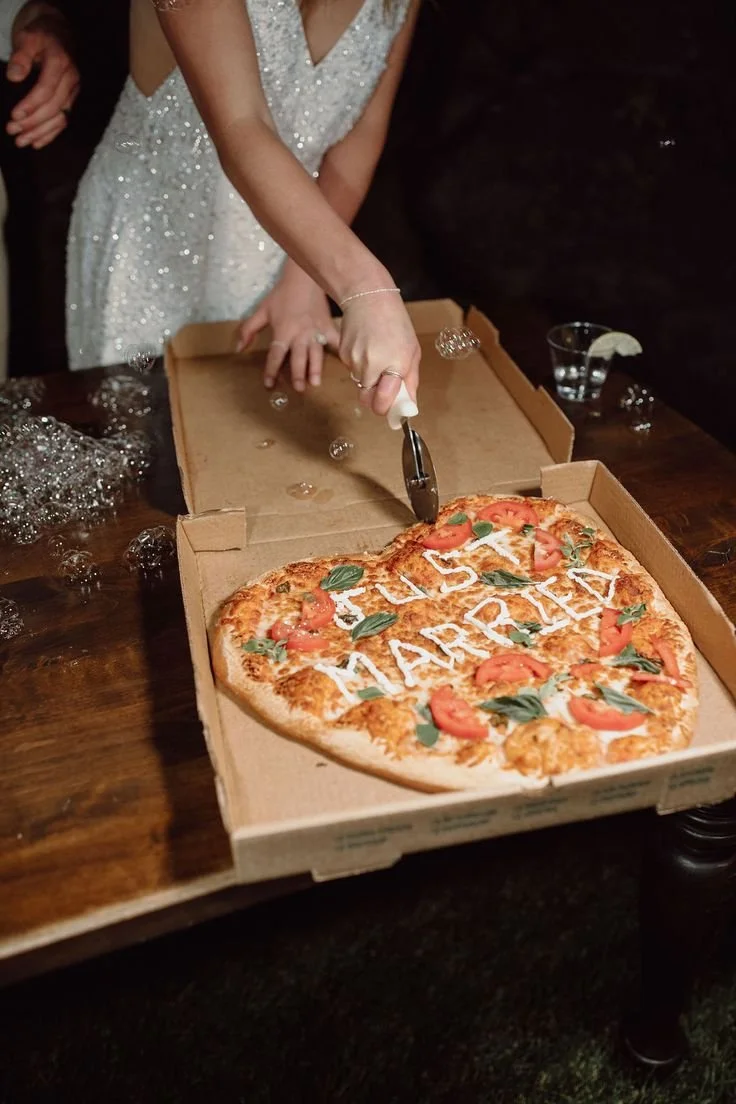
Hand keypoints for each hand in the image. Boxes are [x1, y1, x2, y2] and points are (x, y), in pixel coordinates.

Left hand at [5, 6, 78, 149]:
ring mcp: (73, 92)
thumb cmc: (40, 35)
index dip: (30, 105)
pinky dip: (50, 134)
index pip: (46, 90)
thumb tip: (14, 77)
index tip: (14, 116)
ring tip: (21, 141)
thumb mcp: (27, 37)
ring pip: (59, 118)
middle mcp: (71, 80)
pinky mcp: (71, 100)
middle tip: (12, 131)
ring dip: (40, 132)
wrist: (59, 33)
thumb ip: (20, 56)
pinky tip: (36, 143)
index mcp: (60, 63)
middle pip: (53, 108)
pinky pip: (63, 121)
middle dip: (32, 122)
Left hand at [236, 266, 339, 391]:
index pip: (275, 354)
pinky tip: (345, 365)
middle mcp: (300, 334)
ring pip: (316, 353)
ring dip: (316, 368)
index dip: (271, 370)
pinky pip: (335, 342)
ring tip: (316, 382)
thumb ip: (248, 330)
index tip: (269, 384)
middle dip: (298, 374)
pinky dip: (340, 353)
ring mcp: (316, 332)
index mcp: (283, 331)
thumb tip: (238, 349)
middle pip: (298, 357)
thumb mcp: (262, 311)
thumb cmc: (281, 296)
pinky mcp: (328, 327)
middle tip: (299, 389)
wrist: (304, 279)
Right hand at [339, 292, 420, 416]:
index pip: (383, 401)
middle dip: (374, 401)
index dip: (385, 410)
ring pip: (359, 385)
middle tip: (383, 391)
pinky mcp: (343, 355)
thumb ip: (410, 380)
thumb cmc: (395, 321)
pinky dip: (359, 366)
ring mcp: (355, 360)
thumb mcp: (411, 350)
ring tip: (376, 357)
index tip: (391, 409)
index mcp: (395, 364)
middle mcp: (373, 365)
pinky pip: (352, 370)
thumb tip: (410, 404)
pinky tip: (366, 348)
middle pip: (367, 400)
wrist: (368, 297)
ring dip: (368, 380)